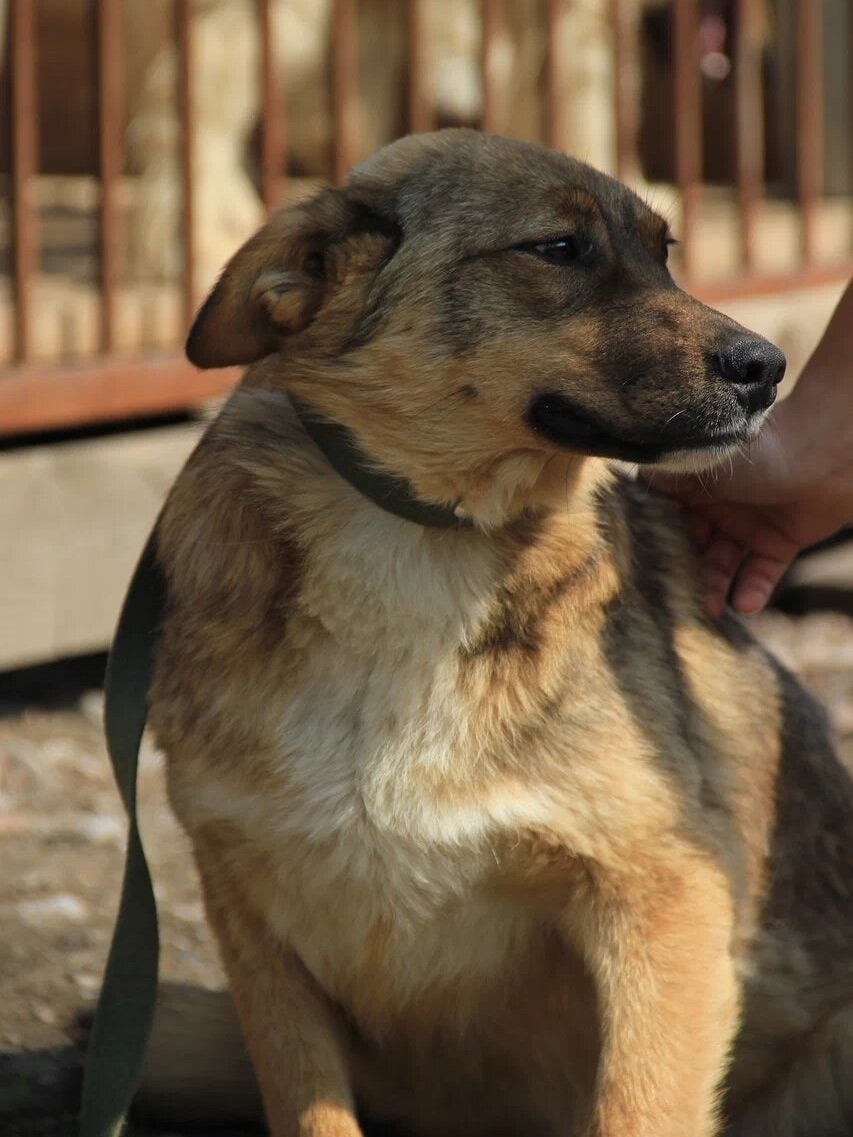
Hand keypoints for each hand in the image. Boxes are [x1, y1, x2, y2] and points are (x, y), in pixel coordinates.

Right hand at [648, 396, 852, 617]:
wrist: (828, 451)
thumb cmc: (760, 450)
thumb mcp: (699, 462)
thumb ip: (662, 480)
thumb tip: (625, 496)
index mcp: (693, 486)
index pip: (664, 520)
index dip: (653, 544)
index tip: (639, 571)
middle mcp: (717, 506)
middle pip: (690, 549)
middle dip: (682, 574)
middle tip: (673, 602)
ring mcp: (749, 525)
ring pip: (722, 566)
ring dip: (715, 589)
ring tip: (711, 610)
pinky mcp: (780, 542)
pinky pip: (761, 574)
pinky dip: (753, 591)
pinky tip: (746, 604)